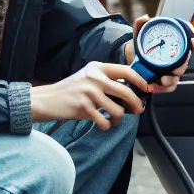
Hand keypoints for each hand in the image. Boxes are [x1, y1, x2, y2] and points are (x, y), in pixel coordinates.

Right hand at [31, 61, 149, 130]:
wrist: (47, 100)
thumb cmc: (71, 91)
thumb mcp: (88, 78)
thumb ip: (106, 82)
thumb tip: (131, 93)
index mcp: (97, 67)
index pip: (126, 70)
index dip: (140, 80)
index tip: (146, 89)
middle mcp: (94, 77)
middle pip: (125, 91)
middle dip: (136, 104)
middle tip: (137, 110)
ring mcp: (89, 91)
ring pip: (117, 109)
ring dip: (118, 119)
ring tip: (112, 120)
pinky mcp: (83, 106)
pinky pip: (104, 120)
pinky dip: (106, 125)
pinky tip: (102, 124)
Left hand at [121, 14, 193, 94]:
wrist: (133, 57)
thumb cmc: (142, 44)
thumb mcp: (140, 32)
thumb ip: (141, 23)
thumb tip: (145, 17)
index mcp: (174, 43)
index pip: (188, 41)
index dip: (193, 42)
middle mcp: (176, 56)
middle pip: (185, 61)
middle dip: (182, 64)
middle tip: (174, 66)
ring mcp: (172, 69)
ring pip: (178, 75)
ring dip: (171, 78)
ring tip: (162, 79)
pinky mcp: (166, 80)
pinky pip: (169, 87)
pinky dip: (162, 88)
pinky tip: (154, 86)